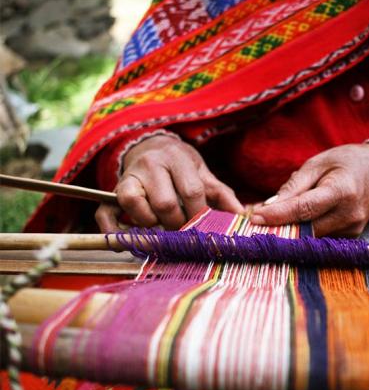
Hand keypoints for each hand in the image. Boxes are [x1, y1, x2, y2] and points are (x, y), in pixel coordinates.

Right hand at [95, 135, 243, 231]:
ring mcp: (128, 177)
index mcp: (177, 159)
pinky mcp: (112, 192)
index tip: (206, 229)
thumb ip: (222, 194)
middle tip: (184, 232)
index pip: (191, 191)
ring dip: (150, 225)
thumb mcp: (203, 174)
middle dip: (177, 224)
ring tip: (161, 229)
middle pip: (165, 203)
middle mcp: (150, 165)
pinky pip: (105, 213)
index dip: (200, 214)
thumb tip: (242, 217)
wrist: (150, 147)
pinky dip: (114, 232)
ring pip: (134, 205)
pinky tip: (127, 243)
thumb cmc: (181, 166)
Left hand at [250, 143, 368, 236]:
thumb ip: (294, 186)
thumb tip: (269, 206)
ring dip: (290, 230)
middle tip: (254, 222)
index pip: (304, 209)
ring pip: (311, 236)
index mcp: (342, 191)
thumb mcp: (317, 163)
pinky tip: (293, 222)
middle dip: (279, 227)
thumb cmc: (345, 162)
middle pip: (306, 229)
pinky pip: (320, 237)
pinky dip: (304, 231)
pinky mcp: (351, 236)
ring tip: (272, 219)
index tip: (255, 218)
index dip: (278, 215)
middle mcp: (349, 215)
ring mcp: (353, 229)